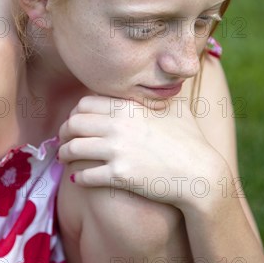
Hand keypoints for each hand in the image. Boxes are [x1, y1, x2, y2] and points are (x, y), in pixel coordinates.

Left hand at [58, 94, 226, 211]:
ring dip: (64, 154)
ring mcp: (117, 151)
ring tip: (64, 158)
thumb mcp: (175, 109)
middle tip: (62, 139)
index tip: (75, 121)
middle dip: (63, 132)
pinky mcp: (118, 175)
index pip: (85, 103)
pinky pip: (84, 175)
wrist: (201, 175)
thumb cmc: (191, 141)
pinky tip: (78, 178)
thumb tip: (157, 84)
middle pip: (73, 124)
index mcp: (128, 107)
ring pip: (73, 149)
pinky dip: (78, 177)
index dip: (75, 113)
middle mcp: (118, 125)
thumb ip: (157, 97)